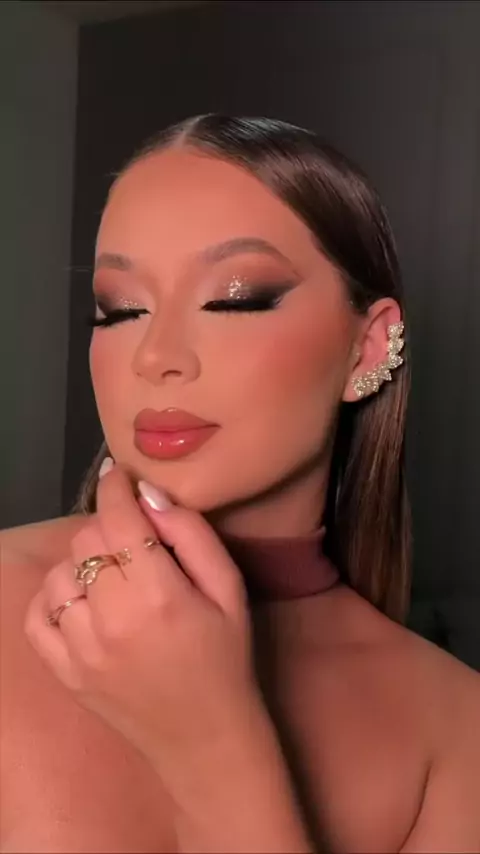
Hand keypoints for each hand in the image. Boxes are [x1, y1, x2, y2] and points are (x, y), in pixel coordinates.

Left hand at [24, 463, 261, 788]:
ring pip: (59, 573)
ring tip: (113, 576)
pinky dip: (54, 599)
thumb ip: (192, 536)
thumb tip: (149, 495)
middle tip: (134, 540)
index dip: (115, 487)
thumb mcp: (230, 590)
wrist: (205, 738)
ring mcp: (80, 650)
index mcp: (157, 595)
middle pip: (87, 541)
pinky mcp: (65, 673)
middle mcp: (111, 619)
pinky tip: (83, 602)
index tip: (120, 477)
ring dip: (84, 563)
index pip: (117, 519)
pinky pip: (36, 618)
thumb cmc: (226, 658)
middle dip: (109, 526)